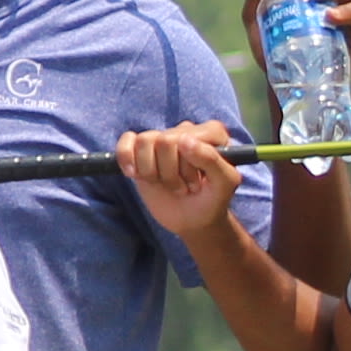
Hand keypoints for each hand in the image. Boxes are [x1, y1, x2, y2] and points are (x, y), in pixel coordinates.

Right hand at [113, 118, 247, 250]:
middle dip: (170, 172)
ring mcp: (161, 139)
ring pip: (144, 141)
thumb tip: (184, 139)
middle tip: (182, 187)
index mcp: (211, 133)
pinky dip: (126, 158)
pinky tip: (134, 174)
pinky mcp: (140, 150)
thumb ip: (212, 160)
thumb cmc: (212, 200)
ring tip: (166, 184)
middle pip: (163, 140)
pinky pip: (126, 140)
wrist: (193, 219)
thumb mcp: (225, 183)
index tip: (197, 182)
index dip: (187, 165)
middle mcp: (186, 131)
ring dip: (152, 172)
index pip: (186, 137)